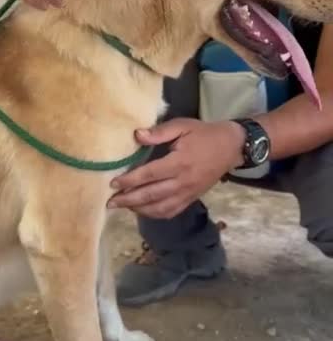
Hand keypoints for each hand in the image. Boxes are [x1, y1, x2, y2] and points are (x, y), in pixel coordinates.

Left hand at [107, 118, 244, 218]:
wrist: (231, 147)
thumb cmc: (203, 134)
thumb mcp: (183, 126)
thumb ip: (159, 132)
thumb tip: (136, 135)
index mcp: (179, 162)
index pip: (149, 175)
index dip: (130, 181)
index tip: (113, 184)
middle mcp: (183, 182)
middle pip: (151, 195)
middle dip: (128, 200)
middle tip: (110, 203)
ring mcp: (188, 193)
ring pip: (160, 208)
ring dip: (139, 209)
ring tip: (123, 206)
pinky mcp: (192, 199)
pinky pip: (171, 211)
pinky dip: (155, 214)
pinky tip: (142, 211)